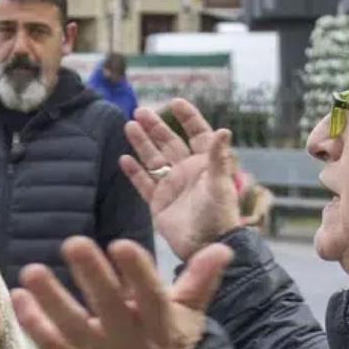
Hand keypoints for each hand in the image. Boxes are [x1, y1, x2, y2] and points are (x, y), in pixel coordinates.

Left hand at [11, 237, 232, 348]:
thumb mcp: (189, 319)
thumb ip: (200, 282)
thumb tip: (222, 248)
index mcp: (160, 325)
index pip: (150, 297)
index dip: (137, 273)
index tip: (122, 245)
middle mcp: (128, 340)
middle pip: (108, 306)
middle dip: (92, 276)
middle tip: (73, 243)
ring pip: (73, 327)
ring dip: (51, 299)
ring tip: (32, 270)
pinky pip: (51, 347)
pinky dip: (33, 324)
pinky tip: (17, 297)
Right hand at [120, 100, 239, 259]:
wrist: (205, 246)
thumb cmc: (219, 215)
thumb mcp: (220, 184)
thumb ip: (218, 158)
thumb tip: (224, 129)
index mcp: (205, 164)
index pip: (197, 134)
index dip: (188, 118)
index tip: (175, 102)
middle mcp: (187, 171)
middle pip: (169, 143)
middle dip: (156, 126)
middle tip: (140, 111)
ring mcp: (171, 186)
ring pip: (153, 159)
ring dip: (141, 143)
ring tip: (129, 126)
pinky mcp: (158, 202)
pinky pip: (144, 183)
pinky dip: (134, 172)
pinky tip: (124, 159)